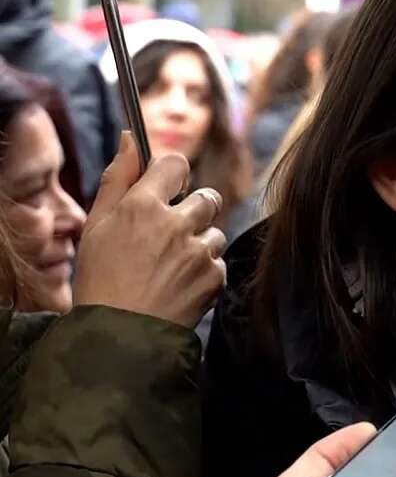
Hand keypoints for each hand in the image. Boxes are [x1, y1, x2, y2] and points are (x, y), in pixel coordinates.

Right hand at [73, 131, 226, 327]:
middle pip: (206, 197)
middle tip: (167, 237)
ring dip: (198, 244)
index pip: (175, 163)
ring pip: (214, 231)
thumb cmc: (100, 280)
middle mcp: (175, 223)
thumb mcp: (96, 227)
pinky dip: (204, 271)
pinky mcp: (214, 277)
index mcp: (142, 206)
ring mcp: (198, 251)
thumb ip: (117, 179)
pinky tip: (179, 285)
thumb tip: (129, 138)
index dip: (172, 175)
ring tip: (169, 267)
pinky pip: (218, 261)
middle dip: (192, 212)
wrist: (118, 337)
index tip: (166, 190)